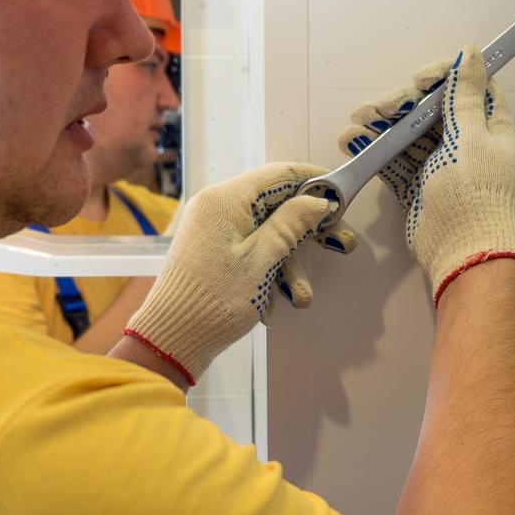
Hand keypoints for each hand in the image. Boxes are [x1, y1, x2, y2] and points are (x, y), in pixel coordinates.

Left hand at [124, 163, 353, 383]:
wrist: (171, 340)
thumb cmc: (213, 301)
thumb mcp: (262, 261)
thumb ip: (292, 225)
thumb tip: (319, 200)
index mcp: (225, 200)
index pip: (279, 174)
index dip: (315, 180)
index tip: (343, 193)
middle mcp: (217, 207)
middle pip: (277, 205)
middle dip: (310, 230)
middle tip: (343, 243)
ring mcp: (214, 230)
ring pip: (267, 233)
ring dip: (290, 263)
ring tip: (303, 297)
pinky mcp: (214, 251)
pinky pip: (252, 250)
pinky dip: (269, 271)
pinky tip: (276, 302)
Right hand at [338, 43, 514, 304]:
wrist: (463, 255)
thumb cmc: (473, 193)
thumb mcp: (471, 138)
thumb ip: (464, 94)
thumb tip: (474, 50)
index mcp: (491, 128)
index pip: (468, 87)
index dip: (442, 76)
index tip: (418, 80)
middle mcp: (469, 143)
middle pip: (431, 110)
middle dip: (400, 105)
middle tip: (373, 110)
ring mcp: (442, 166)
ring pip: (409, 135)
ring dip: (381, 128)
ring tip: (353, 126)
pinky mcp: (420, 187)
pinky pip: (396, 161)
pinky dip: (376, 152)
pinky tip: (353, 142)